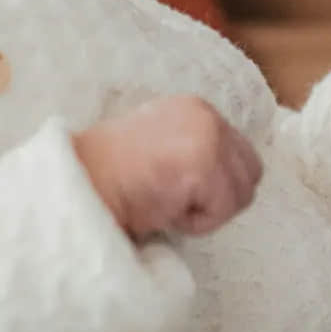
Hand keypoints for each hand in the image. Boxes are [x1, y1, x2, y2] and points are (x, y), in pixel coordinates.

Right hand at [73, 96, 262, 244]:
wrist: (80, 186)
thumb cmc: (114, 179)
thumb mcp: (162, 149)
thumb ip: (196, 151)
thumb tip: (231, 180)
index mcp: (196, 108)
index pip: (242, 155)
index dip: (217, 186)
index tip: (181, 192)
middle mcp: (206, 113)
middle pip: (251, 174)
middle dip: (220, 198)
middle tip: (176, 201)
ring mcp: (207, 135)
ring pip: (241, 195)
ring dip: (208, 211)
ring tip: (169, 203)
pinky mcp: (203, 162)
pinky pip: (221, 210)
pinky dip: (196, 222)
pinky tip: (165, 209)